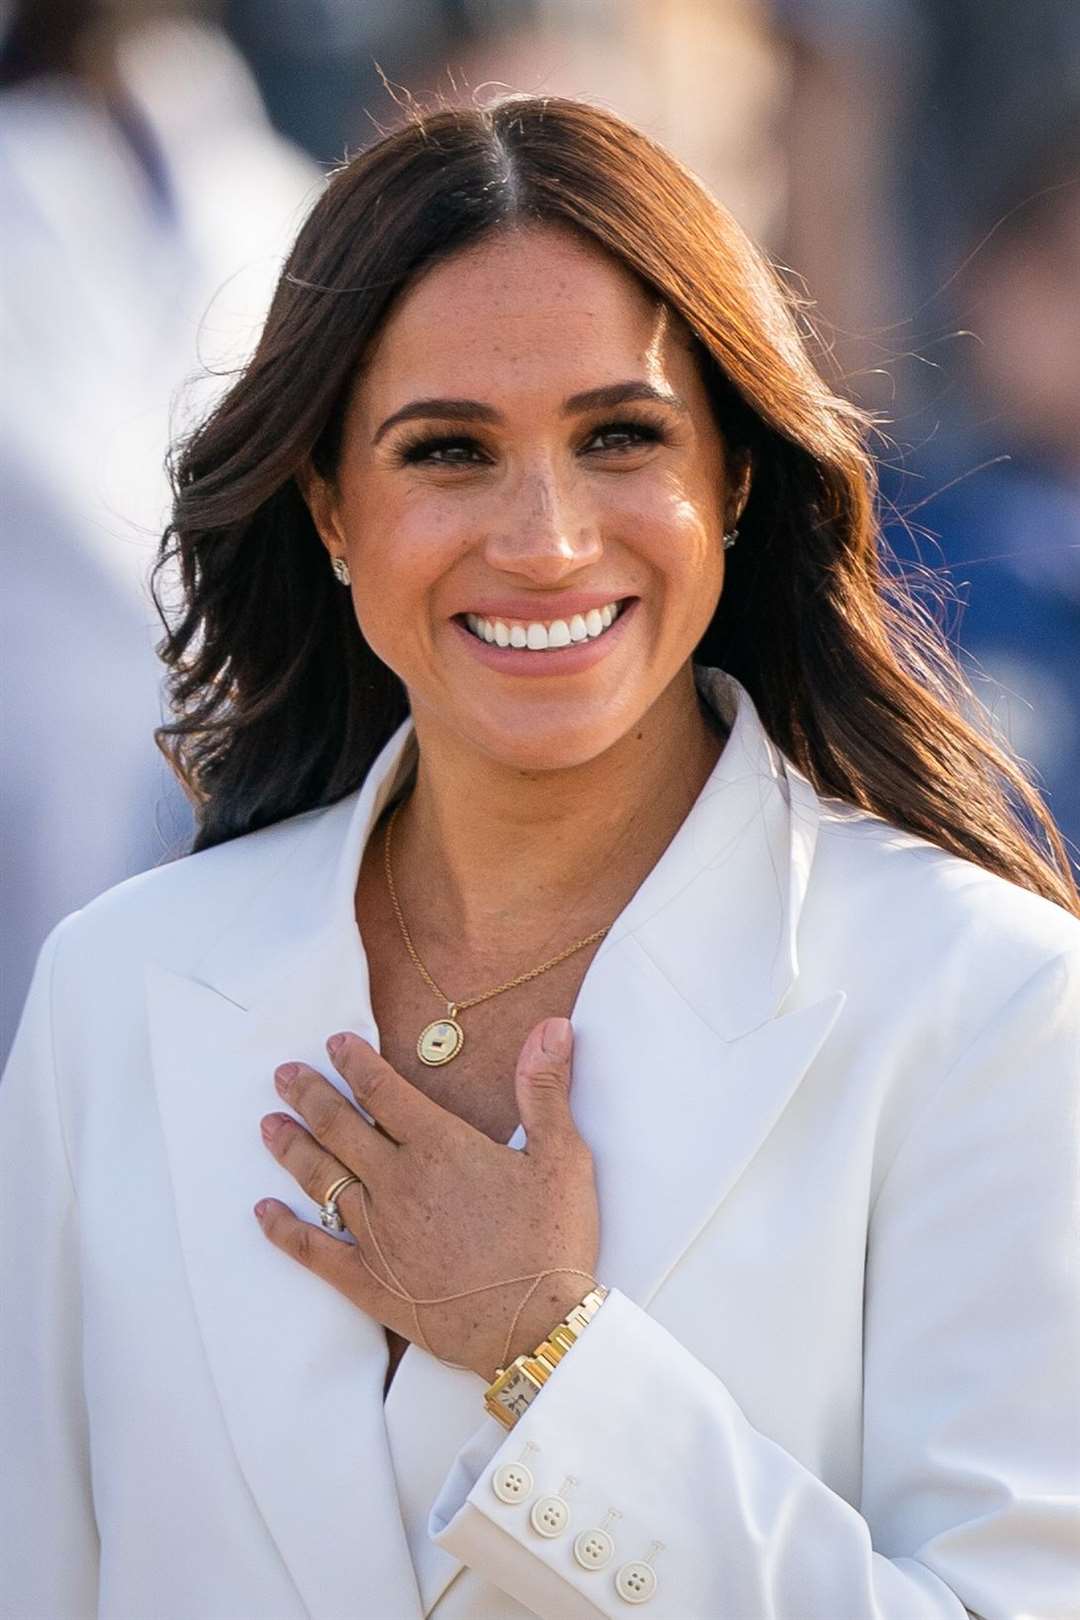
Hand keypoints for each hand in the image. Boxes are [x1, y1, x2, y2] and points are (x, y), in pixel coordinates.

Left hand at [256, 1017, 600, 1380]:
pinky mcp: (369, 1281)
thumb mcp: (562, 1156)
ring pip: (321, 1179)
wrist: (535, 1327)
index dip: (355, 1063)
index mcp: (439, 1147)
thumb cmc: (551, 1241)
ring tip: (269, 1125)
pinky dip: (285, 1230)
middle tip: (283, 1075)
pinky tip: (264, 1213)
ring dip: (291, 1148)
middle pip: (340, 1127)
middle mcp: (397, 1182)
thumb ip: (544, 1089)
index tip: (334, 1044)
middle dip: (310, 1095)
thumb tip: (552, 1026)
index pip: (383, 1091)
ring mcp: (377, 1234)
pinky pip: (314, 1250)